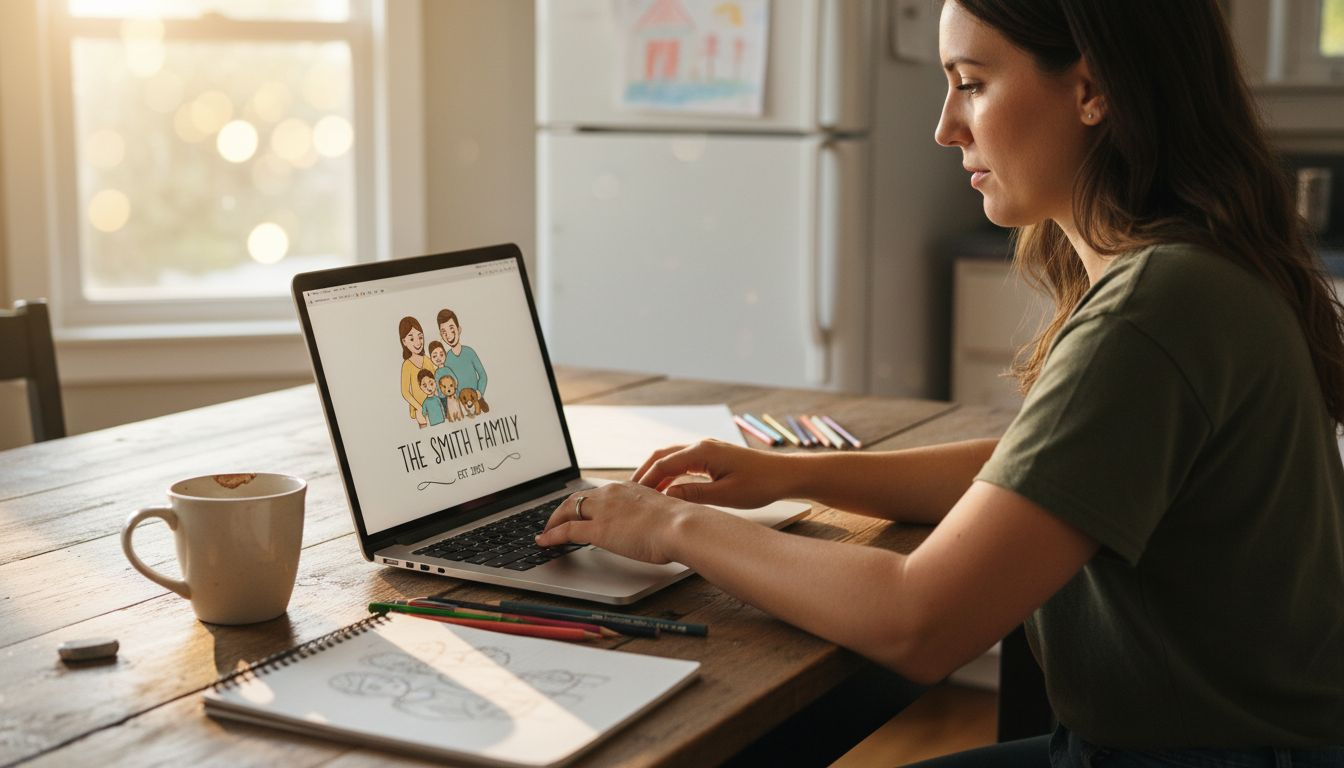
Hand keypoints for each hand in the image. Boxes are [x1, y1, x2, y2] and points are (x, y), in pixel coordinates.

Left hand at [535, 483, 702, 563]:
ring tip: (546, 531)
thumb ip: (648, 516)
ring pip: (568, 510)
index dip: (584, 503)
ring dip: (553, 521)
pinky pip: (567, 531)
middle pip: (577, 498)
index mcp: (627, 488)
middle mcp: (611, 494)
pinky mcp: (598, 529)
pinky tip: (544, 542)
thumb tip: (648, 526)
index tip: (579, 510)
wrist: (681, 526)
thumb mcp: (660, 513)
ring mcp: (603, 511)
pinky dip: (551, 535)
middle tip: (554, 520)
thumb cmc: (679, 524)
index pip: (597, 493)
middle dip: (562, 509)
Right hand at [631, 439, 794, 508]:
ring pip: (672, 458)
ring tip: (643, 492)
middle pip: (663, 456)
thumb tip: (667, 498)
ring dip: (657, 473)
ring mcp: (708, 450)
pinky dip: (671, 473)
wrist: (785, 474)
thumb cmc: (760, 484)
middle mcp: (702, 446)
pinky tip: (666, 488)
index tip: (632, 495)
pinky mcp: (713, 457)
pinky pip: (684, 462)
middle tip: (630, 492)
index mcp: (703, 452)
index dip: (646, 479)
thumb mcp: (726, 495)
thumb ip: (694, 495)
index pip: (664, 464)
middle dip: (645, 473)